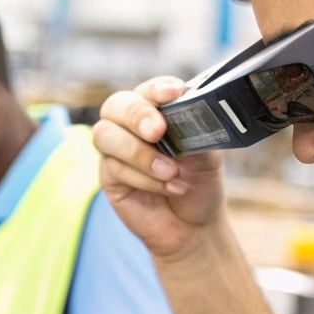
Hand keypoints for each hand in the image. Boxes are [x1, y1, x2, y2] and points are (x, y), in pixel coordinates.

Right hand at [90, 76, 227, 259]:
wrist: (195, 224)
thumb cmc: (200, 180)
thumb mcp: (208, 151)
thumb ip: (197, 127)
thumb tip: (189, 108)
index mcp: (157, 109)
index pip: (149, 90)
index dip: (157, 89)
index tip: (174, 93)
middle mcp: (131, 124)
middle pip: (116, 105)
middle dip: (137, 115)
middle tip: (158, 131)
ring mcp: (116, 149)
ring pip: (105, 135)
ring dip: (140, 153)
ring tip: (171, 172)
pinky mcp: (109, 176)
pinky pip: (114, 168)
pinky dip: (144, 178)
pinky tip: (168, 187)